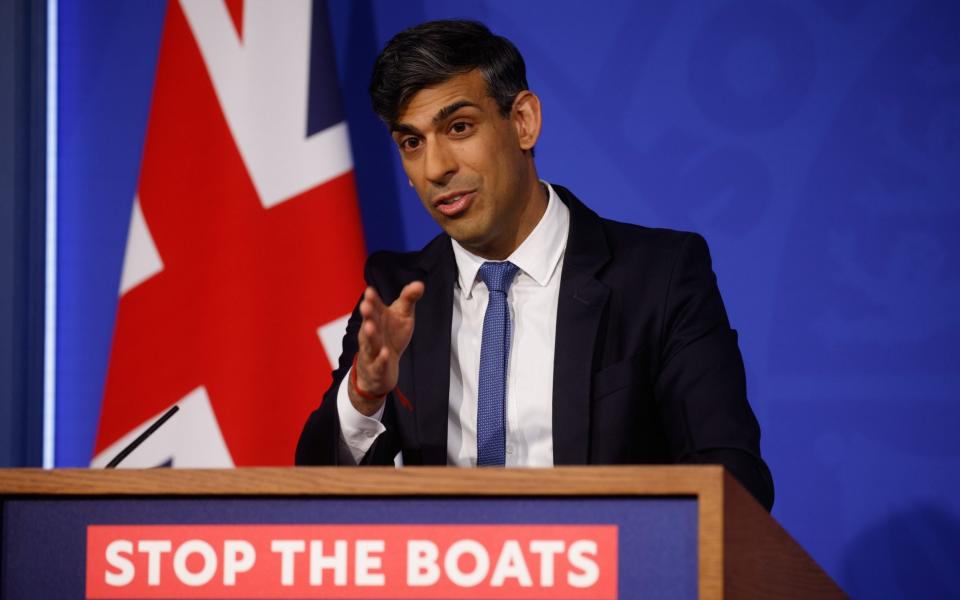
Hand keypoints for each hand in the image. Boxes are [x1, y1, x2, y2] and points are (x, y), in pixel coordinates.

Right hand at [350, 281, 424, 414]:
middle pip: (369, 323)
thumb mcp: (402, 316)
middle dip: (367, 315)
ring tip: (369, 327)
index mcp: (377, 319)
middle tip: (365, 305)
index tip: (370, 291)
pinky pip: (378, 364)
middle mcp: (372, 333)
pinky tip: (385, 353)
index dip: (372, 300)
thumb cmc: (391, 336)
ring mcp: (373, 351)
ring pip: (370, 343)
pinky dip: (381, 359)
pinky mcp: (377, 368)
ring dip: (370, 335)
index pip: (374, 307)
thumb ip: (408, 299)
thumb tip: (419, 284)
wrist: (383, 368)